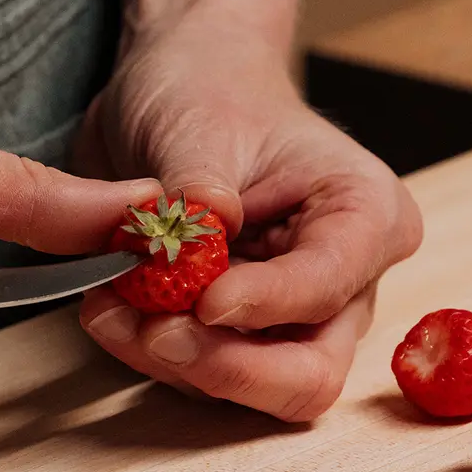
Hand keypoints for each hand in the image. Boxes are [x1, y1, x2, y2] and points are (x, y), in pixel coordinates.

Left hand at [70, 26, 422, 420]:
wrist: (176, 86)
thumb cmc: (208, 88)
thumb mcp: (199, 124)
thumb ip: (199, 192)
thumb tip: (194, 245)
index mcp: (364, 215)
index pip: (329, 288)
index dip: (266, 306)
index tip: (203, 299)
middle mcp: (340, 280)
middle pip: (305, 374)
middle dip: (222, 366)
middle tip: (152, 332)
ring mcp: (285, 316)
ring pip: (242, 386)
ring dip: (167, 361)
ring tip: (107, 306)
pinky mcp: (230, 332)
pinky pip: (193, 370)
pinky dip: (146, 351)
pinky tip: (107, 311)